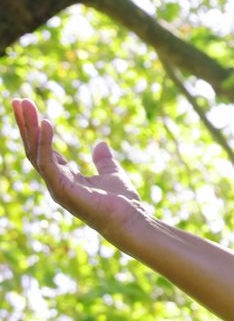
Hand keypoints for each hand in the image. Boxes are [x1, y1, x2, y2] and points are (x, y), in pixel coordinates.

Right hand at [12, 98, 150, 240]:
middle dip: (25, 124)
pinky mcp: (62, 189)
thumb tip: (101, 144)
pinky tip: (46, 123)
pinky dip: (45, 143)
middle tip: (17, 100)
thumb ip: (104, 160)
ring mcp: (56, 186)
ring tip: (25, 105)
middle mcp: (55, 181)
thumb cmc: (121, 202)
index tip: (29, 107)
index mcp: (65, 177)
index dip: (36, 129)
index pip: (43, 149)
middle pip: (33, 148)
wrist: (130, 221)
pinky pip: (47, 162)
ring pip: (34, 152)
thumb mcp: (112, 174)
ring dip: (29, 128)